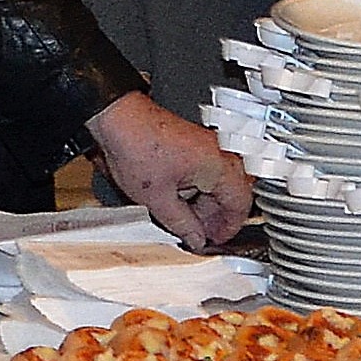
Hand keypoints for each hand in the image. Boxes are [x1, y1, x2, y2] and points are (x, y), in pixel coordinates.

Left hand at [90, 92, 250, 249]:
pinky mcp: (195, 144)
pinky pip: (208, 171)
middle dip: (218, 217)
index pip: (241, 204)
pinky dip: (200, 189)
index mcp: (218, 166)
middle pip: (234, 193)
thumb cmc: (137, 148)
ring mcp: (208, 146)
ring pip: (221, 182)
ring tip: (188, 221)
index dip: (230, 227)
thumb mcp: (158, 200)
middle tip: (202, 234)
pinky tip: (181, 202)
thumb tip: (195, 238)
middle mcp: (220, 153)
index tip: (217, 239)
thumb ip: (182, 224)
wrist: (120, 120)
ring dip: (207, 203)